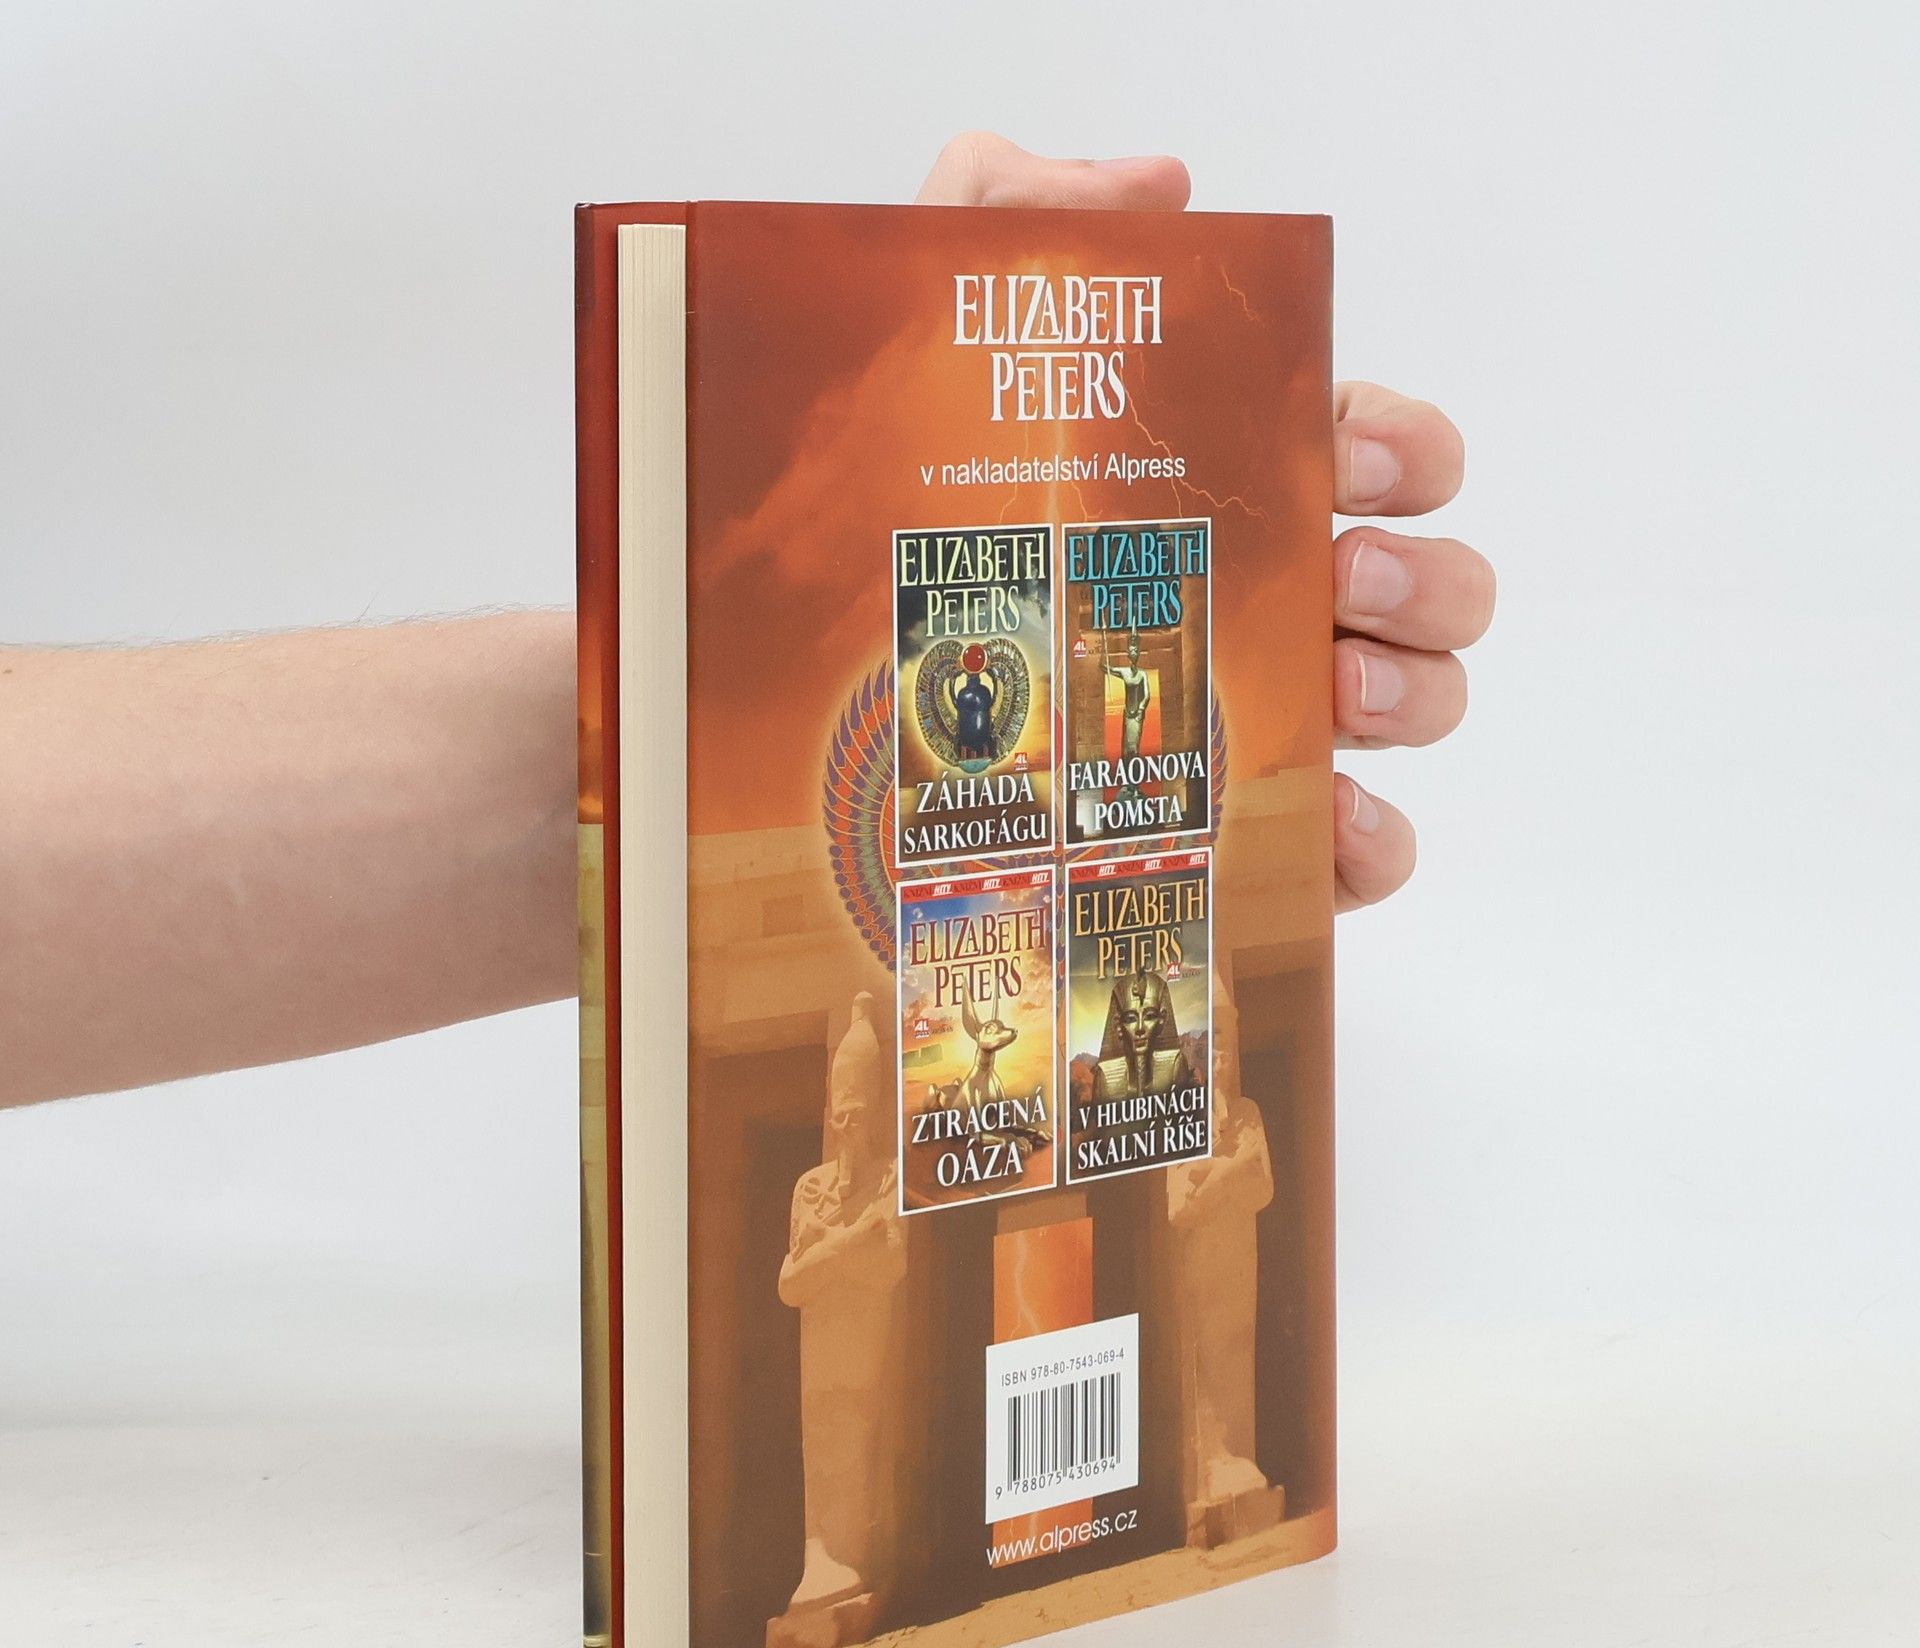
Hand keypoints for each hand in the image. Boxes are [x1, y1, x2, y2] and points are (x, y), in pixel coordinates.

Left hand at [917, 134, 1494, 913]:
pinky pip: (1353, 853)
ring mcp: (1258, 724)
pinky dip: (1373, 843)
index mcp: (1224, 488)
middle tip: (1344, 580)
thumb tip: (1161, 185)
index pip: (1374, 452)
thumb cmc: (867, 521)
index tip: (1356, 454)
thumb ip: (1022, 216)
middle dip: (1425, 578)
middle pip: (1428, 587)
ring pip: (1417, 708)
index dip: (1404, 445)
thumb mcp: (924, 344)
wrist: (778, 688)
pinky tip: (1332, 823)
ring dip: (1416, 694)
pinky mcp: (1232, 838)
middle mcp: (1262, 603)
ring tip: (1337, 690)